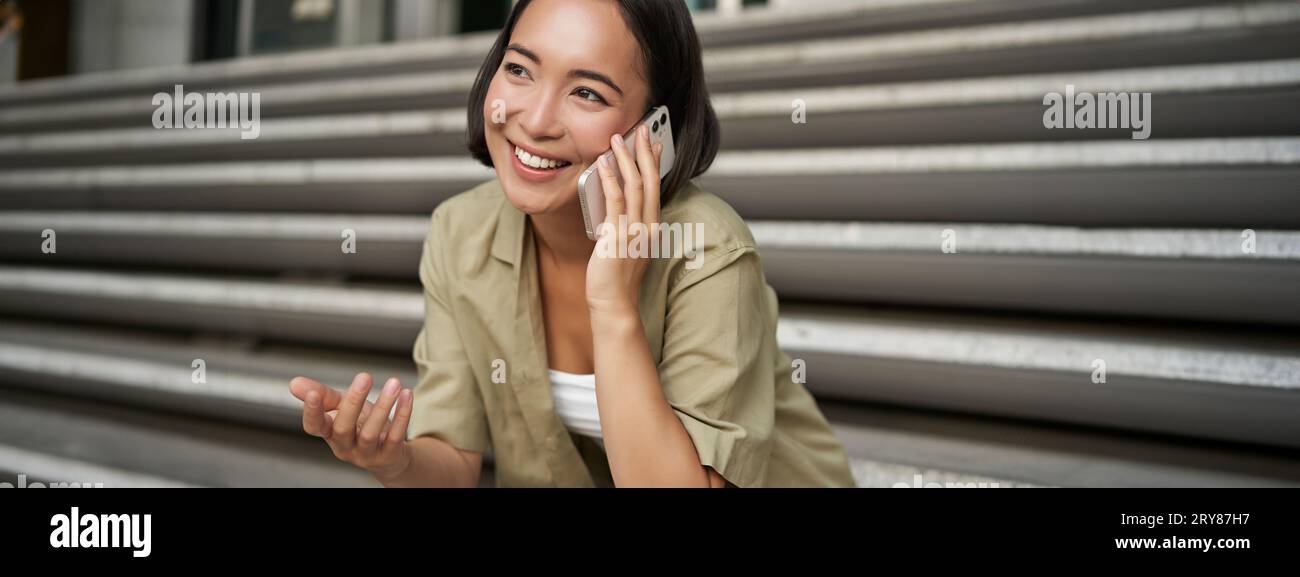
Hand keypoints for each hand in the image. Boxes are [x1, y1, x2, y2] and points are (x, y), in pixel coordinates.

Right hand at [289, 373, 413, 480]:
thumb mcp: (341, 409)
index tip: (313, 393)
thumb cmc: (361, 426)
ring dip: (383, 406)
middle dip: (353, 402)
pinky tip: (407, 395)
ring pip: (371, 433)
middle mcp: (345, 446)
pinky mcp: (388, 455)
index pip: (314, 426)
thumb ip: (322, 395)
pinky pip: (395, 435)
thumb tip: (294, 383)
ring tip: (394, 383)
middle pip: (343, 427)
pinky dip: (402, 414)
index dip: (311, 412)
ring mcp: (366, 454)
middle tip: (365, 376)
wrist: (389, 454)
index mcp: (329, 433)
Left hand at [587, 123, 662, 315]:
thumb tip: (613, 201)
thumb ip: (624, 225)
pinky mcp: (617, 236)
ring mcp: (634, 231)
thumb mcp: (626, 247)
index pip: (657, 188)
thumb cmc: (616, 280)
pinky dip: (609, 179)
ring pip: (635, 186)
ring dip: (626, 159)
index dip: (655, 163)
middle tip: (640, 130)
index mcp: (652, 228)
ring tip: (617, 139)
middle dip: (645, 153)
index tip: (654, 143)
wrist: (614, 304)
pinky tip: (602, 164)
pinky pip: (615, 201)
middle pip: (651, 181)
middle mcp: (648, 226)